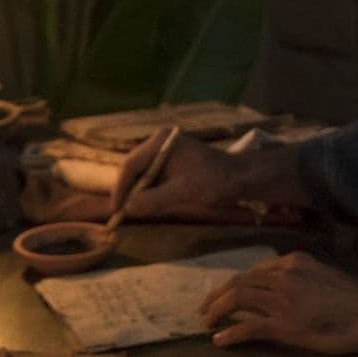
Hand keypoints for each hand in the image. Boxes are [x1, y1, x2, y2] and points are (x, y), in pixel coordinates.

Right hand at [109, 131, 238, 218]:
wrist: (240, 177)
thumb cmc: (215, 181)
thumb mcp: (183, 192)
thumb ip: (153, 200)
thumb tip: (127, 209)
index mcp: (161, 142)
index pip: (130, 165)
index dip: (120, 189)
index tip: (116, 209)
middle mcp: (159, 142)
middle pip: (133, 168)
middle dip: (126, 191)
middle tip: (120, 214)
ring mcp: (164, 150)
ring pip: (141, 174)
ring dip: (136, 193)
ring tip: (130, 212)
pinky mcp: (170, 161)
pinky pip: (152, 176)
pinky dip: (148, 191)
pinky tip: (146, 205)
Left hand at [198, 252, 357, 354]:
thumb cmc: (356, 298)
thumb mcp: (323, 275)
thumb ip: (301, 278)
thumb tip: (283, 289)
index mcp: (293, 261)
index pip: (254, 270)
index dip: (234, 283)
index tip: (224, 293)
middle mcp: (282, 275)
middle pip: (239, 281)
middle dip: (217, 295)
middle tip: (205, 309)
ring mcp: (282, 300)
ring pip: (237, 298)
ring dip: (217, 310)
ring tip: (206, 323)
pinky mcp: (284, 325)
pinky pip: (247, 326)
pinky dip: (230, 333)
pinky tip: (219, 341)